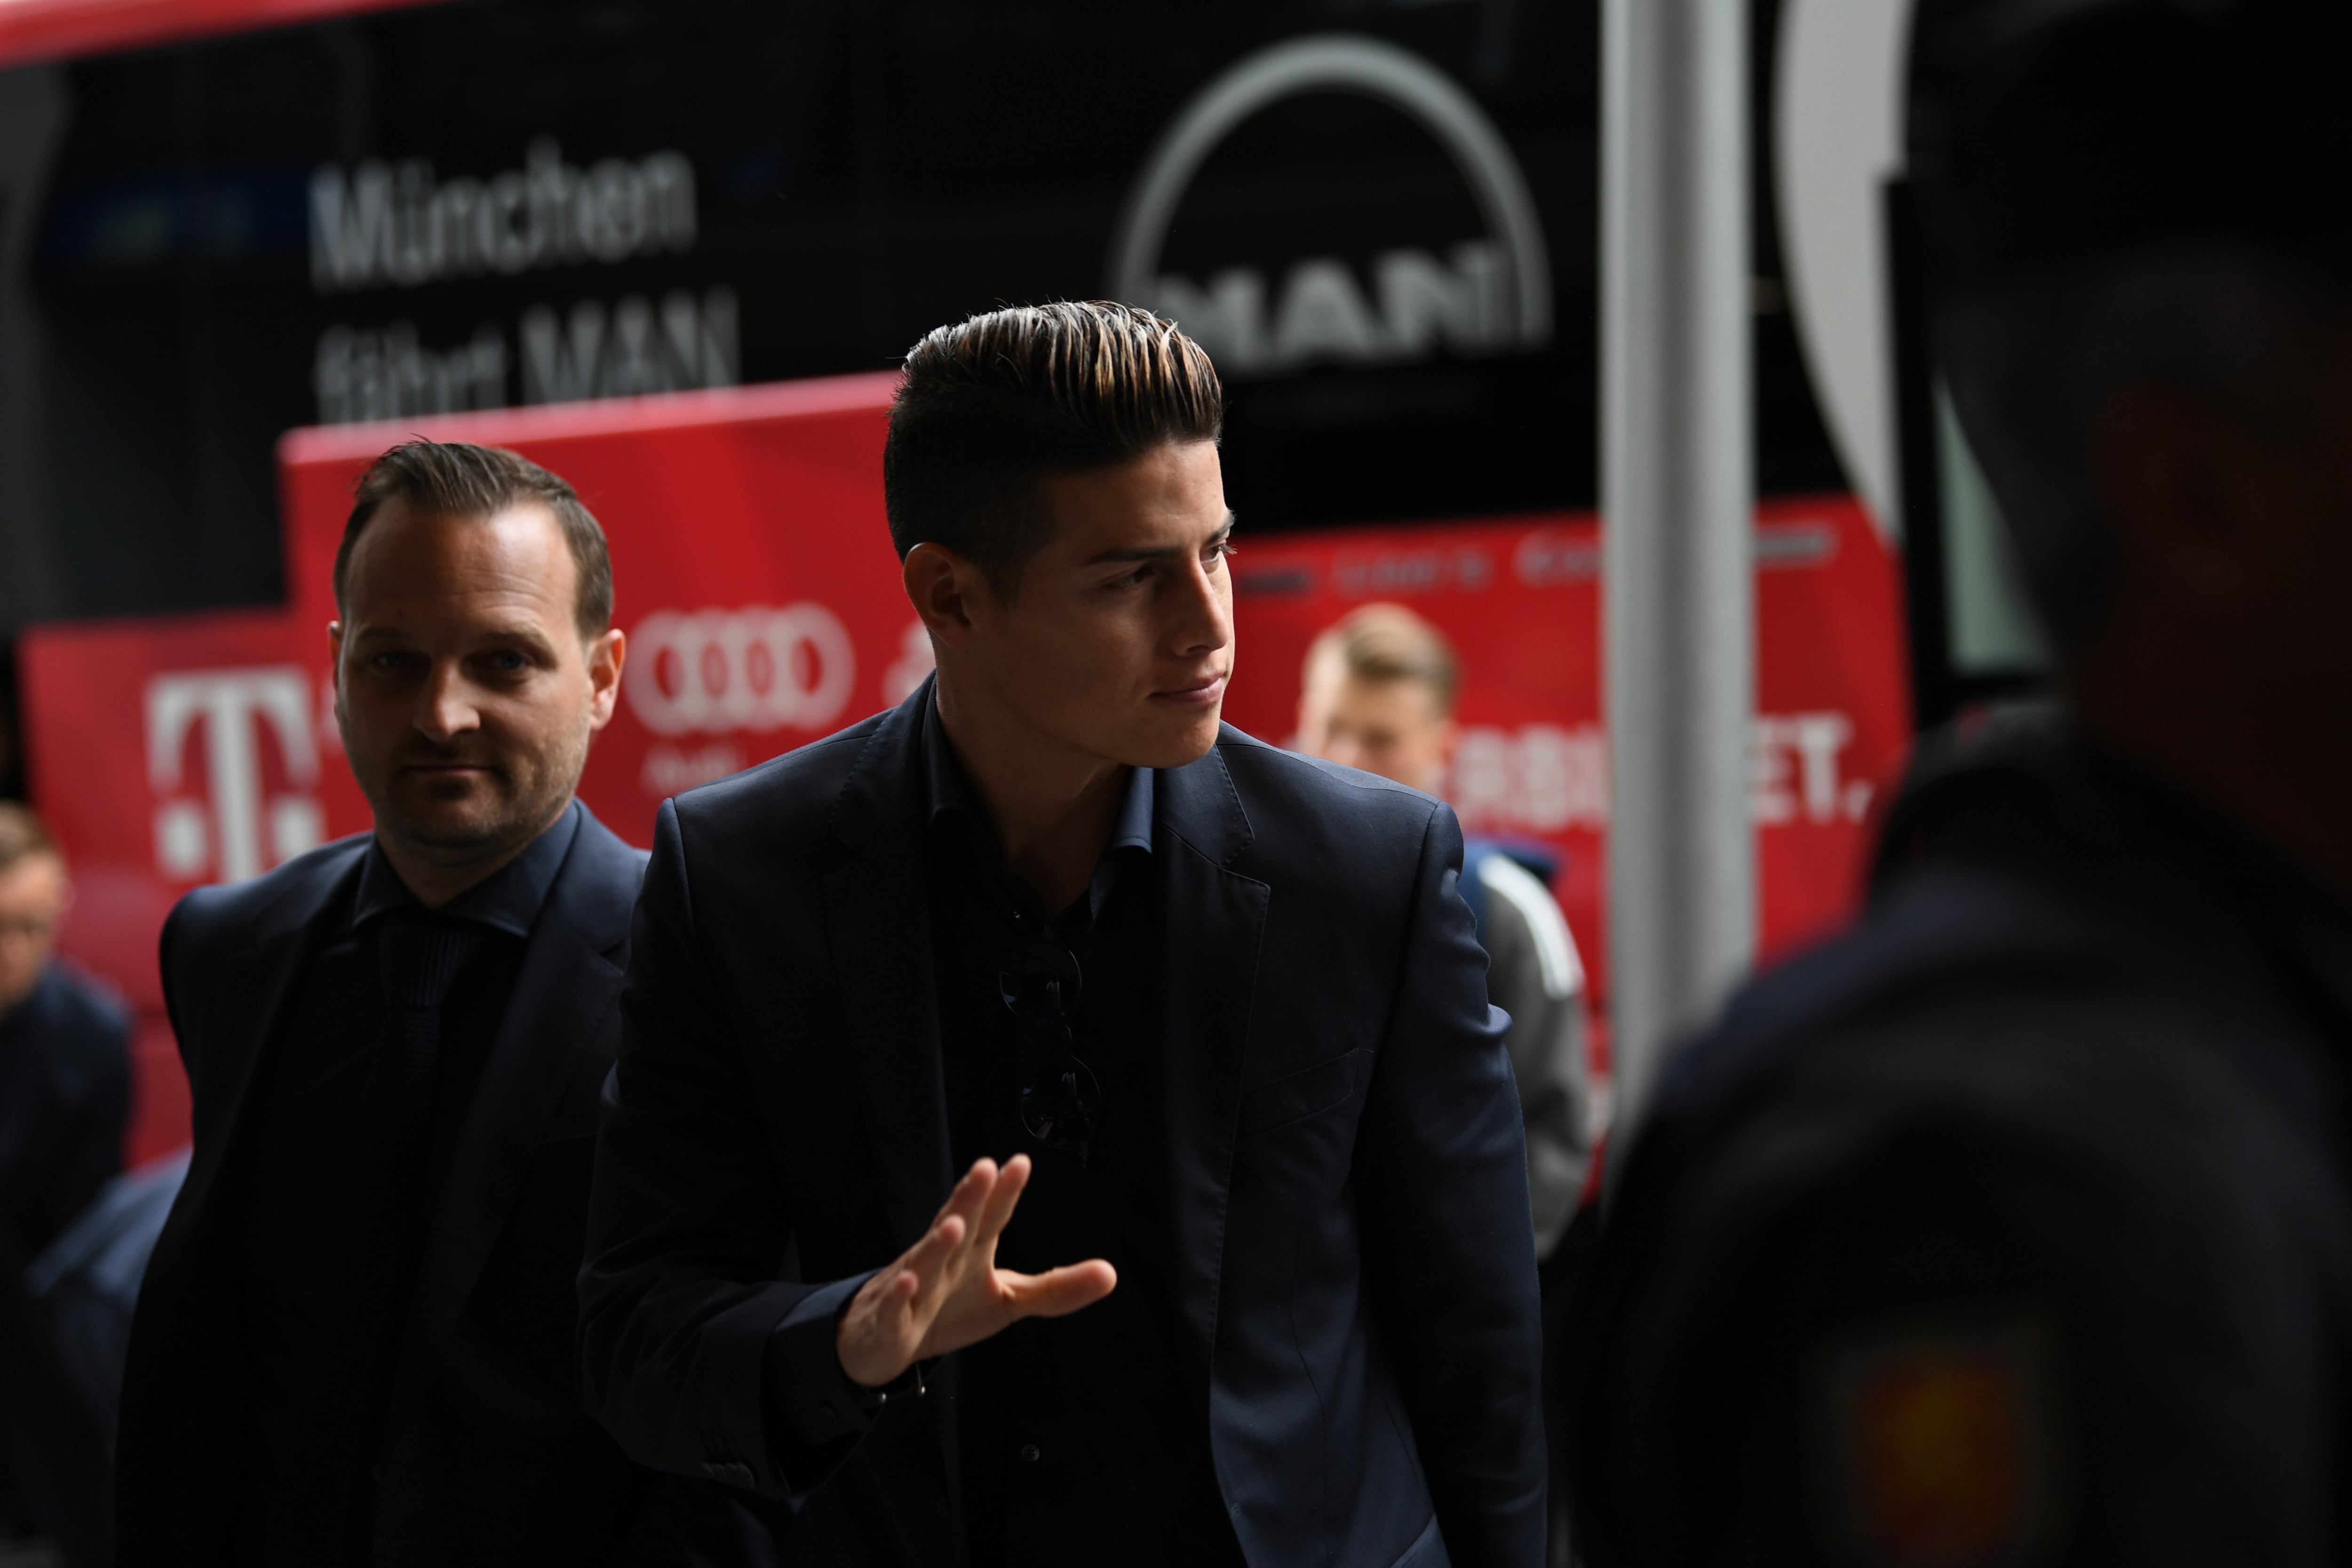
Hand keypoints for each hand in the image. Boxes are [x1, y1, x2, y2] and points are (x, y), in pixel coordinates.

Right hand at [835, 1154, 1115, 1388]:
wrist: (884, 1341)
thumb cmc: (950, 1309)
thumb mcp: (1008, 1300)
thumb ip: (1055, 1288)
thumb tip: (1111, 1274)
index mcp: (970, 1251)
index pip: (990, 1217)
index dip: (1004, 1192)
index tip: (1020, 1162)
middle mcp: (940, 1261)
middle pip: (956, 1225)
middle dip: (970, 1199)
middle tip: (985, 1169)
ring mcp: (911, 1288)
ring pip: (923, 1262)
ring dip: (936, 1243)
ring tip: (954, 1224)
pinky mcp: (888, 1322)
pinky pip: (892, 1308)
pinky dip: (897, 1296)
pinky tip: (906, 1282)